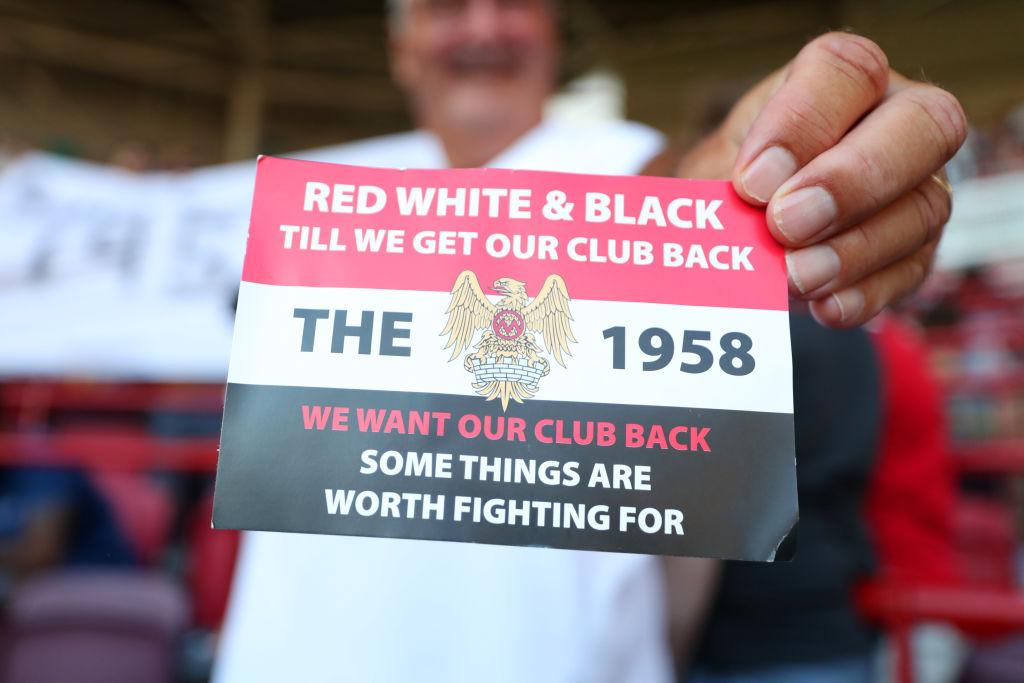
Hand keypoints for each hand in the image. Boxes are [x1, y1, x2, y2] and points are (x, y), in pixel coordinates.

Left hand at [677, 32, 966, 327]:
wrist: (744, 226)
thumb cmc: (735, 180)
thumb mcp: (716, 169)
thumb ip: (723, 186)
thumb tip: (728, 219)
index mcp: (841, 81)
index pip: (847, 72)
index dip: (801, 126)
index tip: (751, 182)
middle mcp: (895, 119)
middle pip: (924, 124)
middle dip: (851, 181)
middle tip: (785, 225)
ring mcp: (918, 185)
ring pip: (922, 208)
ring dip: (853, 250)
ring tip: (794, 278)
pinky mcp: (916, 249)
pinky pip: (911, 271)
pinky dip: (866, 294)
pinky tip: (825, 309)